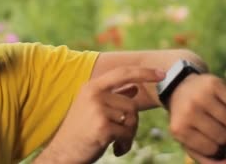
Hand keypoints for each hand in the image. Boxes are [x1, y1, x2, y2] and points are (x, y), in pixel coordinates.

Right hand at [36, 67, 164, 162]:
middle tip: (121, 135)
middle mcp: (94, 94)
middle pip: (131, 104)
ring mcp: (97, 109)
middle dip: (132, 122)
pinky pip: (127, 133)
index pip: (122, 73)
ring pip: (131, 119)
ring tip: (116, 142)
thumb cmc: (80, 132)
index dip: (144, 72)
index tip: (162, 74)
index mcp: (92, 87)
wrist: (63, 153)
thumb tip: (134, 87)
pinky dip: (125, 145)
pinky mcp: (102, 126)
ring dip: (128, 135)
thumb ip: (113, 96)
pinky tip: (114, 150)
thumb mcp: (93, 108)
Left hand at [167, 74, 225, 163]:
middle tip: (215, 126)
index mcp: (179, 129)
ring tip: (219, 116)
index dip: (217, 147)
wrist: (180, 88)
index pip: (213, 151)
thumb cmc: (189, 121)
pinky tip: (224, 103)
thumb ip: (211, 162)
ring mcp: (201, 95)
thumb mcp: (192, 143)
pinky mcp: (214, 83)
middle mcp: (188, 111)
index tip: (209, 138)